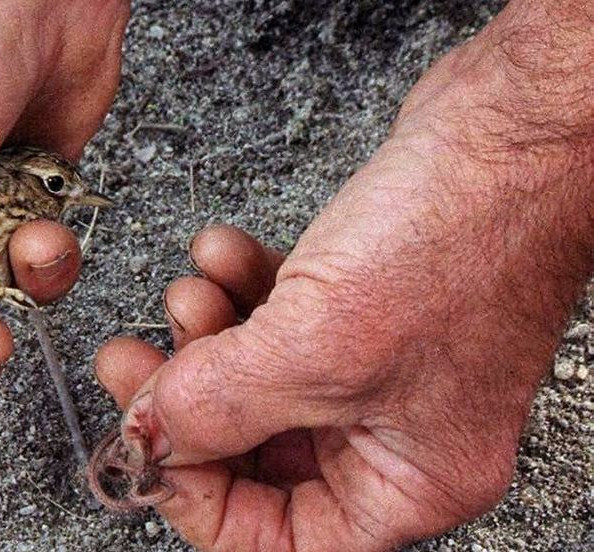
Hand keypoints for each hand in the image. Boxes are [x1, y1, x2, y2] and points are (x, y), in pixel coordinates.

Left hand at [93, 31, 592, 548]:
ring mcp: (373, 363)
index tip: (147, 444)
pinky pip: (272, 317)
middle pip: (253, 452)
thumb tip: (149, 436)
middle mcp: (391, 430)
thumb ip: (219, 404)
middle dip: (188, 400)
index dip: (197, 497)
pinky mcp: (356, 302)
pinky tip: (221, 251)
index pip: (277, 537)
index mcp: (406, 479)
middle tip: (135, 362)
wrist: (506, 129)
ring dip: (207, 334)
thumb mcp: (318, 347)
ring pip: (254, 377)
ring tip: (190, 293)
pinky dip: (235, 287)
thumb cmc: (463, 238)